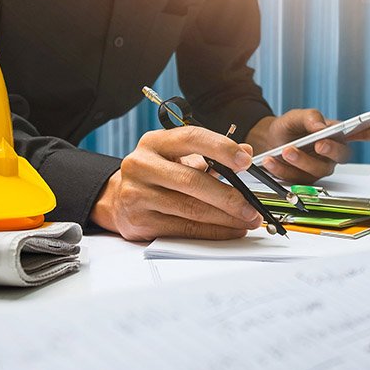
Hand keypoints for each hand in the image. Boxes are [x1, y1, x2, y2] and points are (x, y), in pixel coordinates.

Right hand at [91, 126, 262, 240]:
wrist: (118, 199)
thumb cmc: (156, 175)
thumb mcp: (178, 156)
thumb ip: (210, 153)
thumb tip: (246, 150)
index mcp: (154, 142)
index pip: (191, 138)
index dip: (221, 148)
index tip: (245, 160)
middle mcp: (141, 165)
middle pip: (192, 181)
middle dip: (229, 196)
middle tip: (251, 205)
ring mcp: (137, 194)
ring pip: (191, 209)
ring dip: (225, 218)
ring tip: (247, 220)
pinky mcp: (140, 221)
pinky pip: (184, 229)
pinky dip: (212, 231)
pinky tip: (229, 230)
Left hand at [247, 109, 369, 182]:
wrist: (267, 141)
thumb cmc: (289, 127)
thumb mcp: (297, 116)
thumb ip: (310, 117)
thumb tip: (321, 125)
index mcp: (337, 135)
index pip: (361, 133)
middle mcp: (332, 154)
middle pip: (341, 156)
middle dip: (330, 150)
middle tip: (318, 142)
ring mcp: (319, 169)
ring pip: (316, 169)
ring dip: (300, 160)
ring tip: (285, 150)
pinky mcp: (303, 180)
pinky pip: (296, 177)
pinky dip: (282, 168)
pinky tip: (271, 159)